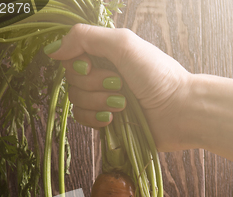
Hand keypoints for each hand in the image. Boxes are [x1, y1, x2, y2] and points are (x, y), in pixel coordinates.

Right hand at [44, 24, 192, 151]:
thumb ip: (85, 38)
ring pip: (77, 101)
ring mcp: (105, 99)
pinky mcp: (107, 122)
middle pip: (72, 79)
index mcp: (107, 53)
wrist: (179, 112)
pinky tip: (114, 119)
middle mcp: (104, 74)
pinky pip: (84, 120)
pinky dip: (96, 119)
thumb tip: (53, 50)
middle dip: (94, 85)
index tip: (90, 66)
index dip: (76, 63)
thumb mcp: (122, 44)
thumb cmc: (157, 75)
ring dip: (98, 102)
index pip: (72, 55)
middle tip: (119, 86)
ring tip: (123, 104)